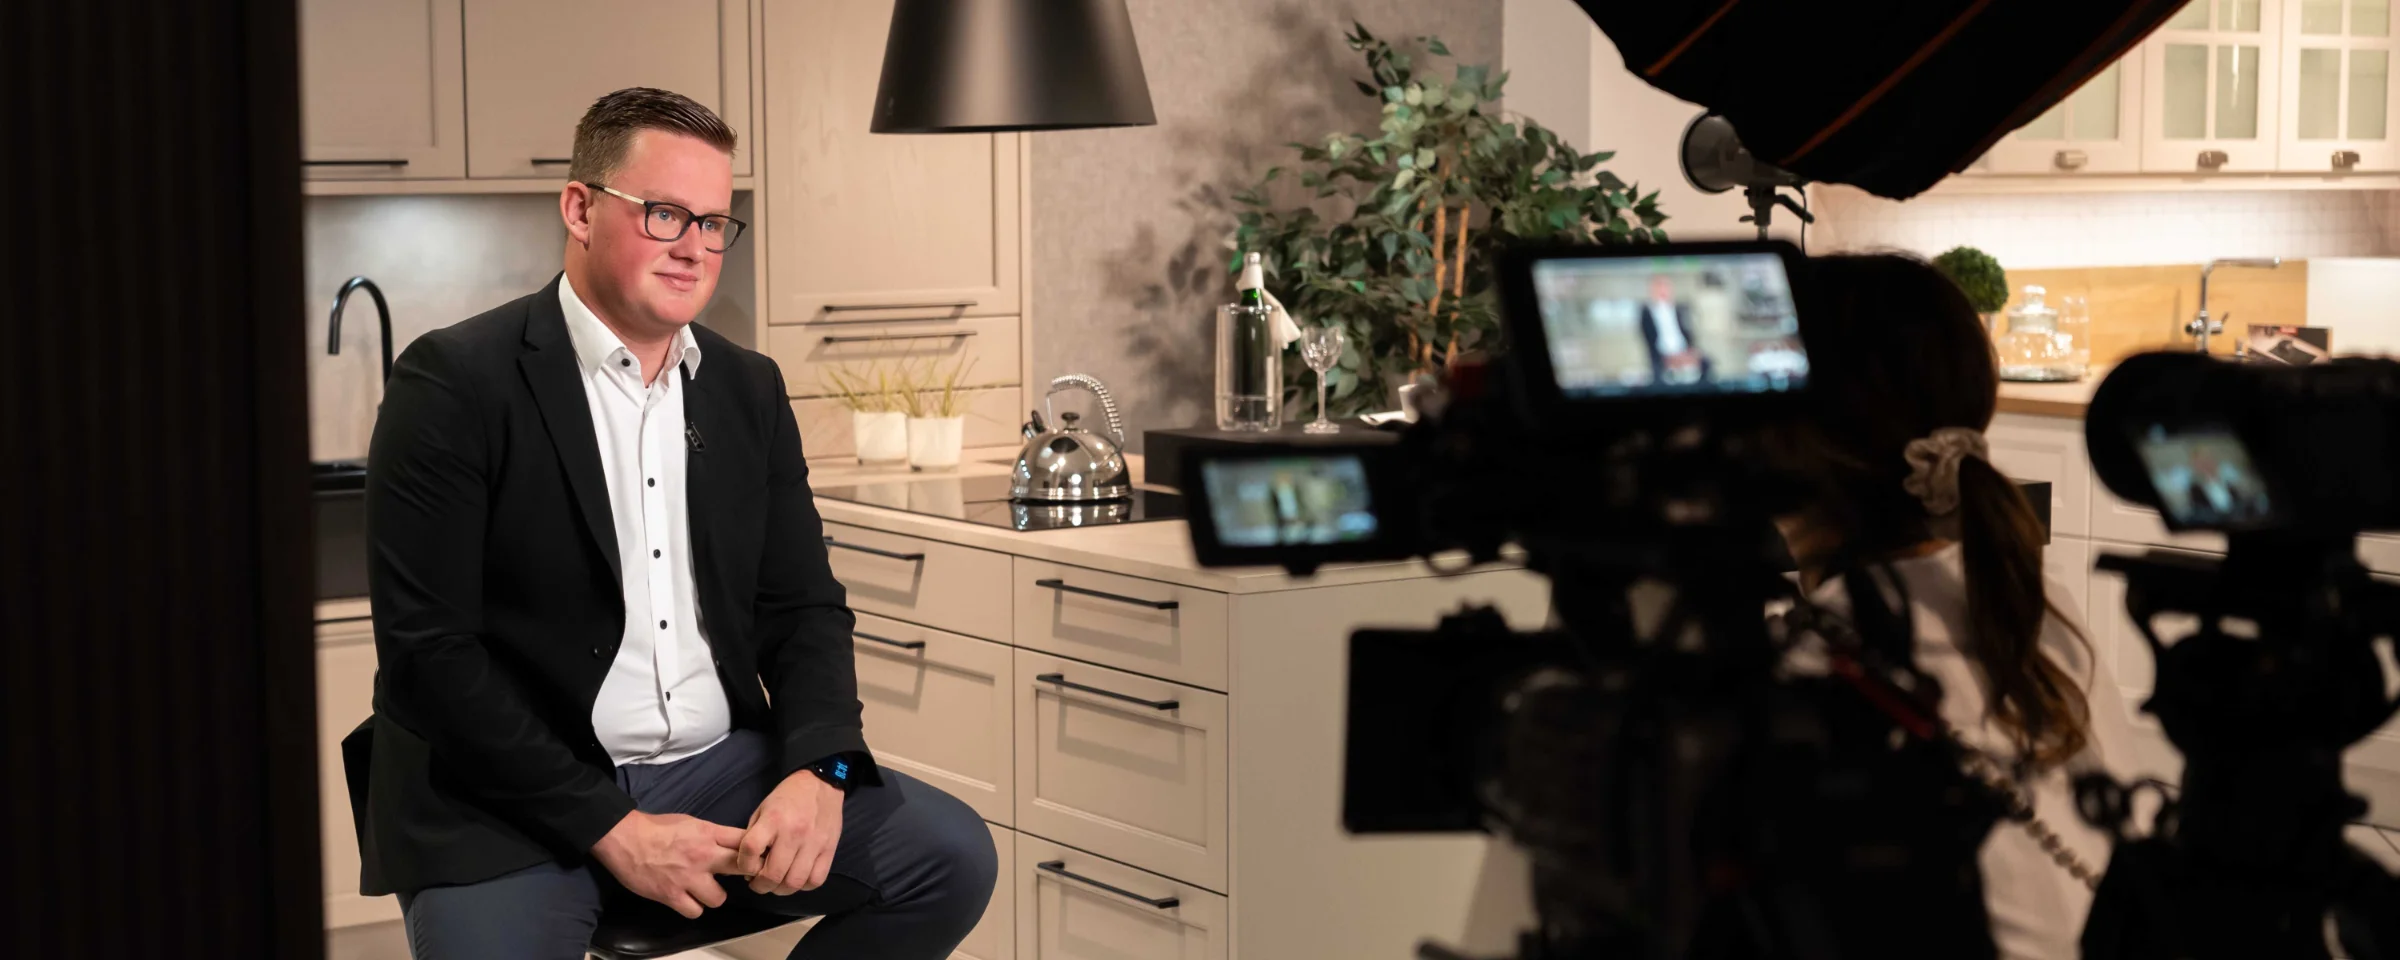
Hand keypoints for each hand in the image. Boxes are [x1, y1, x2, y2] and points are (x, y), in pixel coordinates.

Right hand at [591, 811, 745, 918]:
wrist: (625, 838)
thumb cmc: (656, 827)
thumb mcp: (691, 822)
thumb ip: (713, 834)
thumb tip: (731, 843)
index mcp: (708, 833)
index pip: (745, 841)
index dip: (755, 851)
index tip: (754, 856)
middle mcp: (703, 856)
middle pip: (741, 868)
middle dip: (743, 873)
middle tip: (737, 876)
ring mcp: (688, 878)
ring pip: (719, 898)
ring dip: (712, 895)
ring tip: (703, 889)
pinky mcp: (671, 895)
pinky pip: (695, 911)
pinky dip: (692, 907)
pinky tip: (687, 898)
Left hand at [735, 770, 844, 894]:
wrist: (821, 783)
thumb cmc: (787, 797)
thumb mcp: (763, 809)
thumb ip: (754, 835)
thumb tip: (747, 865)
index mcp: (774, 819)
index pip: (751, 850)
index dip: (743, 865)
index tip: (745, 868)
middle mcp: (794, 833)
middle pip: (773, 874)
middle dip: (761, 885)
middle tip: (758, 883)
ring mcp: (814, 843)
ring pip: (795, 882)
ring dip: (781, 889)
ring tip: (777, 883)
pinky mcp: (829, 850)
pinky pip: (815, 880)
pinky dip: (803, 886)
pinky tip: (796, 878)